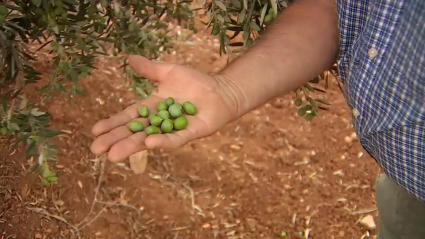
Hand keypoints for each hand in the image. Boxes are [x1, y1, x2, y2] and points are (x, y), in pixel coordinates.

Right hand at [90, 55, 238, 161]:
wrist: (221, 91)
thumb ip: (150, 69)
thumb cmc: (195, 82)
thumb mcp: (169, 72)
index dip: (112, 124)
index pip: (128, 117)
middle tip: (97, 150)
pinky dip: (163, 141)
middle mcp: (159, 121)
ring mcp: (174, 129)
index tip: (94, 131)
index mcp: (152, 107)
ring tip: (114, 155)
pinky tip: (149, 144)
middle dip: (116, 140)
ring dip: (132, 146)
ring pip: (150, 139)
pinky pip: (175, 138)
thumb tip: (129, 58)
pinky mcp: (190, 133)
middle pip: (134, 132)